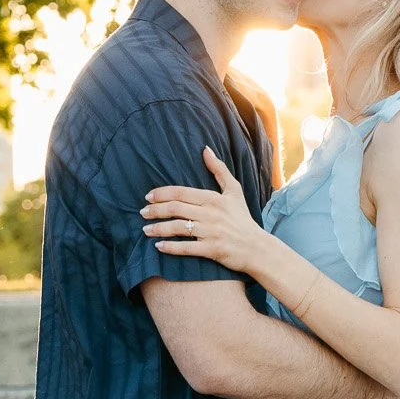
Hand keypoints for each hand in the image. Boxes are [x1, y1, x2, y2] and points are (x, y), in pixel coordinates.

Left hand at [142, 149, 269, 276]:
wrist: (257, 247)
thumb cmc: (243, 218)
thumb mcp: (234, 191)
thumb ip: (219, 170)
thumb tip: (205, 149)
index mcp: (213, 198)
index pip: (181, 193)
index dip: (161, 194)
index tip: (148, 196)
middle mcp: (211, 214)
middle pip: (175, 209)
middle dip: (155, 210)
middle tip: (142, 212)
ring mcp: (211, 232)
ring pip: (177, 228)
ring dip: (158, 228)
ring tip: (146, 229)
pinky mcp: (212, 249)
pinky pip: (186, 248)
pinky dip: (170, 247)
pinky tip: (158, 246)